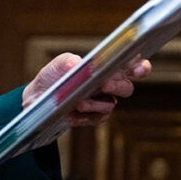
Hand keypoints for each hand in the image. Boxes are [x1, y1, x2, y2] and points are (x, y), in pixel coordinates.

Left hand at [22, 52, 151, 126]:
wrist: (39, 96)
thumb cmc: (55, 75)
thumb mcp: (59, 64)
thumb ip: (68, 61)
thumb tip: (75, 65)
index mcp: (106, 69)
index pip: (132, 67)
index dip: (141, 67)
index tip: (139, 70)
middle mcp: (109, 86)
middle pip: (127, 88)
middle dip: (118, 86)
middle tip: (105, 84)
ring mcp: (103, 102)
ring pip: (110, 105)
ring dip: (95, 103)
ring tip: (79, 102)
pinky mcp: (94, 117)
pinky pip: (97, 118)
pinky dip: (85, 116)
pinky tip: (72, 113)